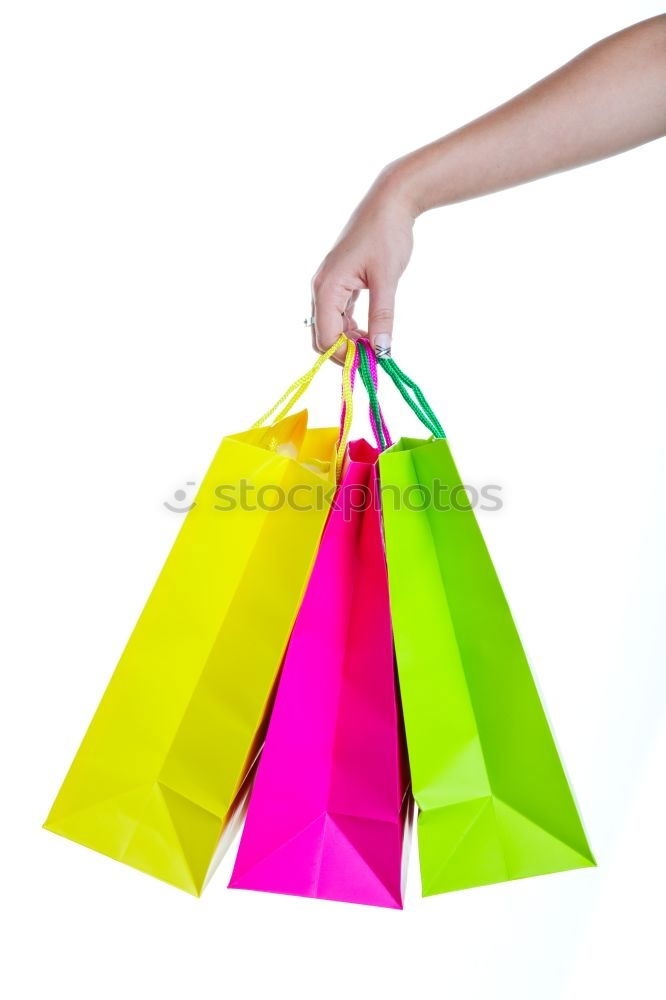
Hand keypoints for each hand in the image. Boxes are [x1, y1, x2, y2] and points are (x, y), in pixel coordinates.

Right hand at [311, 166, 414, 359]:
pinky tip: (372, 332)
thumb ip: (382, 316)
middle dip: (345, 353)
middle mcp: (321, 288)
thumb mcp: (387, 279)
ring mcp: (329, 286)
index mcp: (326, 287)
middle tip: (375, 359)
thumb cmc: (386, 234)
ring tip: (377, 347)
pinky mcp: (340, 284)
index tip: (371, 364)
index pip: (325, 337)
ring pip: (331, 328)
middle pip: (323, 336)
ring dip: (351, 342)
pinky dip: (353, 329)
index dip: (345, 357)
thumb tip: (382, 350)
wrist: (390, 202)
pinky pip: (339, 315)